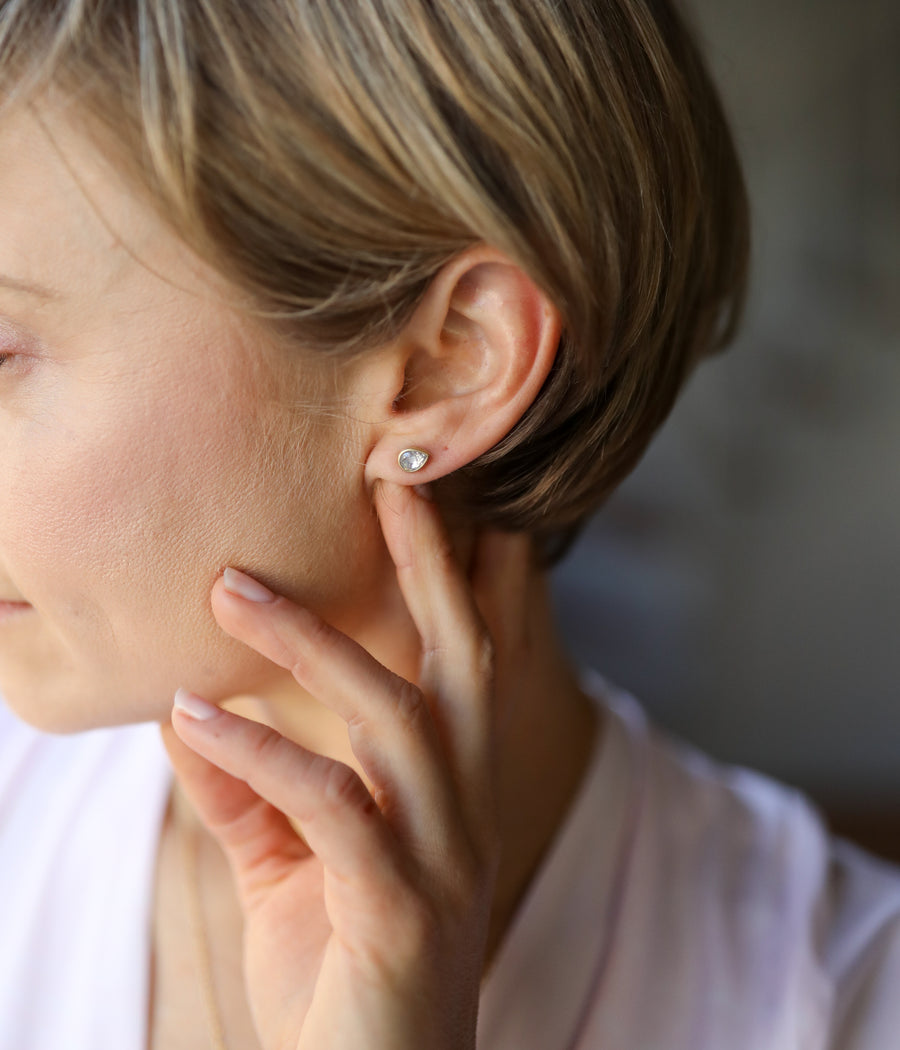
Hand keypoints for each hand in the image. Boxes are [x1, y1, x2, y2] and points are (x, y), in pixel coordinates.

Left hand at [161, 481, 528, 1049]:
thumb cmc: (338, 983)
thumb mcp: (287, 872)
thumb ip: (249, 791)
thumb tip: (191, 709)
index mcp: (449, 795)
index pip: (465, 665)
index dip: (459, 577)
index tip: (426, 498)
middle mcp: (465, 810)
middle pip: (463, 660)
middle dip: (431, 567)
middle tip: (387, 484)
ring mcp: (442, 855)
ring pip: (396, 716)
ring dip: (311, 646)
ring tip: (231, 592)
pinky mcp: (399, 906)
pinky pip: (331, 804)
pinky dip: (259, 753)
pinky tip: (195, 716)